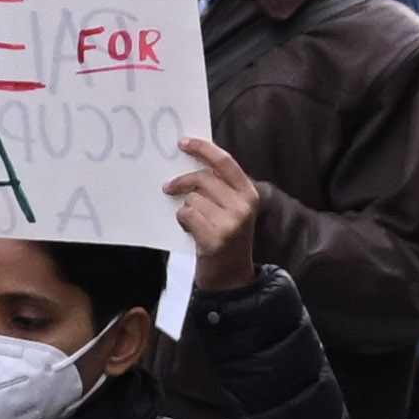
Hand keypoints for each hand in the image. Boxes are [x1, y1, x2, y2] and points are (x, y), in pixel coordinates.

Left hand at [168, 135, 267, 289]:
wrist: (232, 277)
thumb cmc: (226, 237)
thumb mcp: (232, 209)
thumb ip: (219, 186)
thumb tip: (190, 158)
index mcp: (249, 193)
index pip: (225, 161)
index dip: (203, 148)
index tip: (183, 141)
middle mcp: (244, 205)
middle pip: (203, 178)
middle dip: (182, 181)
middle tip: (169, 187)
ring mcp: (231, 222)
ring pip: (192, 198)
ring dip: (186, 207)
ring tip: (194, 221)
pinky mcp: (216, 237)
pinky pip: (187, 215)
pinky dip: (182, 221)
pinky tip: (191, 230)